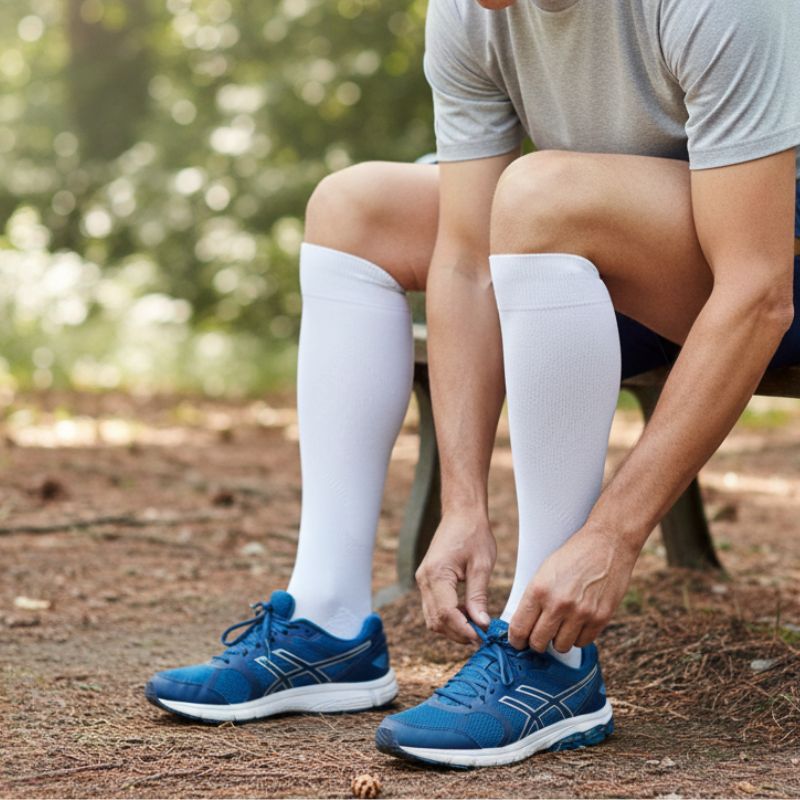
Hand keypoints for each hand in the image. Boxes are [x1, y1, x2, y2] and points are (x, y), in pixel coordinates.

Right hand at [415, 510, 496, 643]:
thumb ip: (478, 596)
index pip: (446, 613)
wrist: (461, 514)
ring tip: (475, 627)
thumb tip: (481, 624)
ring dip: (452, 627)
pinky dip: (448, 616)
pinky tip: (466, 613)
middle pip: (436, 620)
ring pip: (432, 617)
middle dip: (457, 633)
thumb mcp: (481, 565)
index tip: (481, 638)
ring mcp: (423, 580)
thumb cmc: (474, 534)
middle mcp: (424, 579)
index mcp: (436, 574)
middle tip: (480, 638)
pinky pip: (433, 607)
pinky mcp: (427, 580)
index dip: (463, 630)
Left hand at [508, 525, 638, 651]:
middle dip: (536, 642)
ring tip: (561, 625)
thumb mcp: (544, 572)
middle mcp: (558, 604)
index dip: (516, 640)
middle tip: (539, 635)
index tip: (518, 642)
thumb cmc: (573, 555)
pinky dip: (578, 636)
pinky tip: (577, 622)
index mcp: (538, 590)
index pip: (519, 628)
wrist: (607, 543)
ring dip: (558, 639)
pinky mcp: (600, 618)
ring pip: (561, 647)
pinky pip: (582, 642)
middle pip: (538, 643)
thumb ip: (533, 599)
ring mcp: (581, 613)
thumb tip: (523, 626)